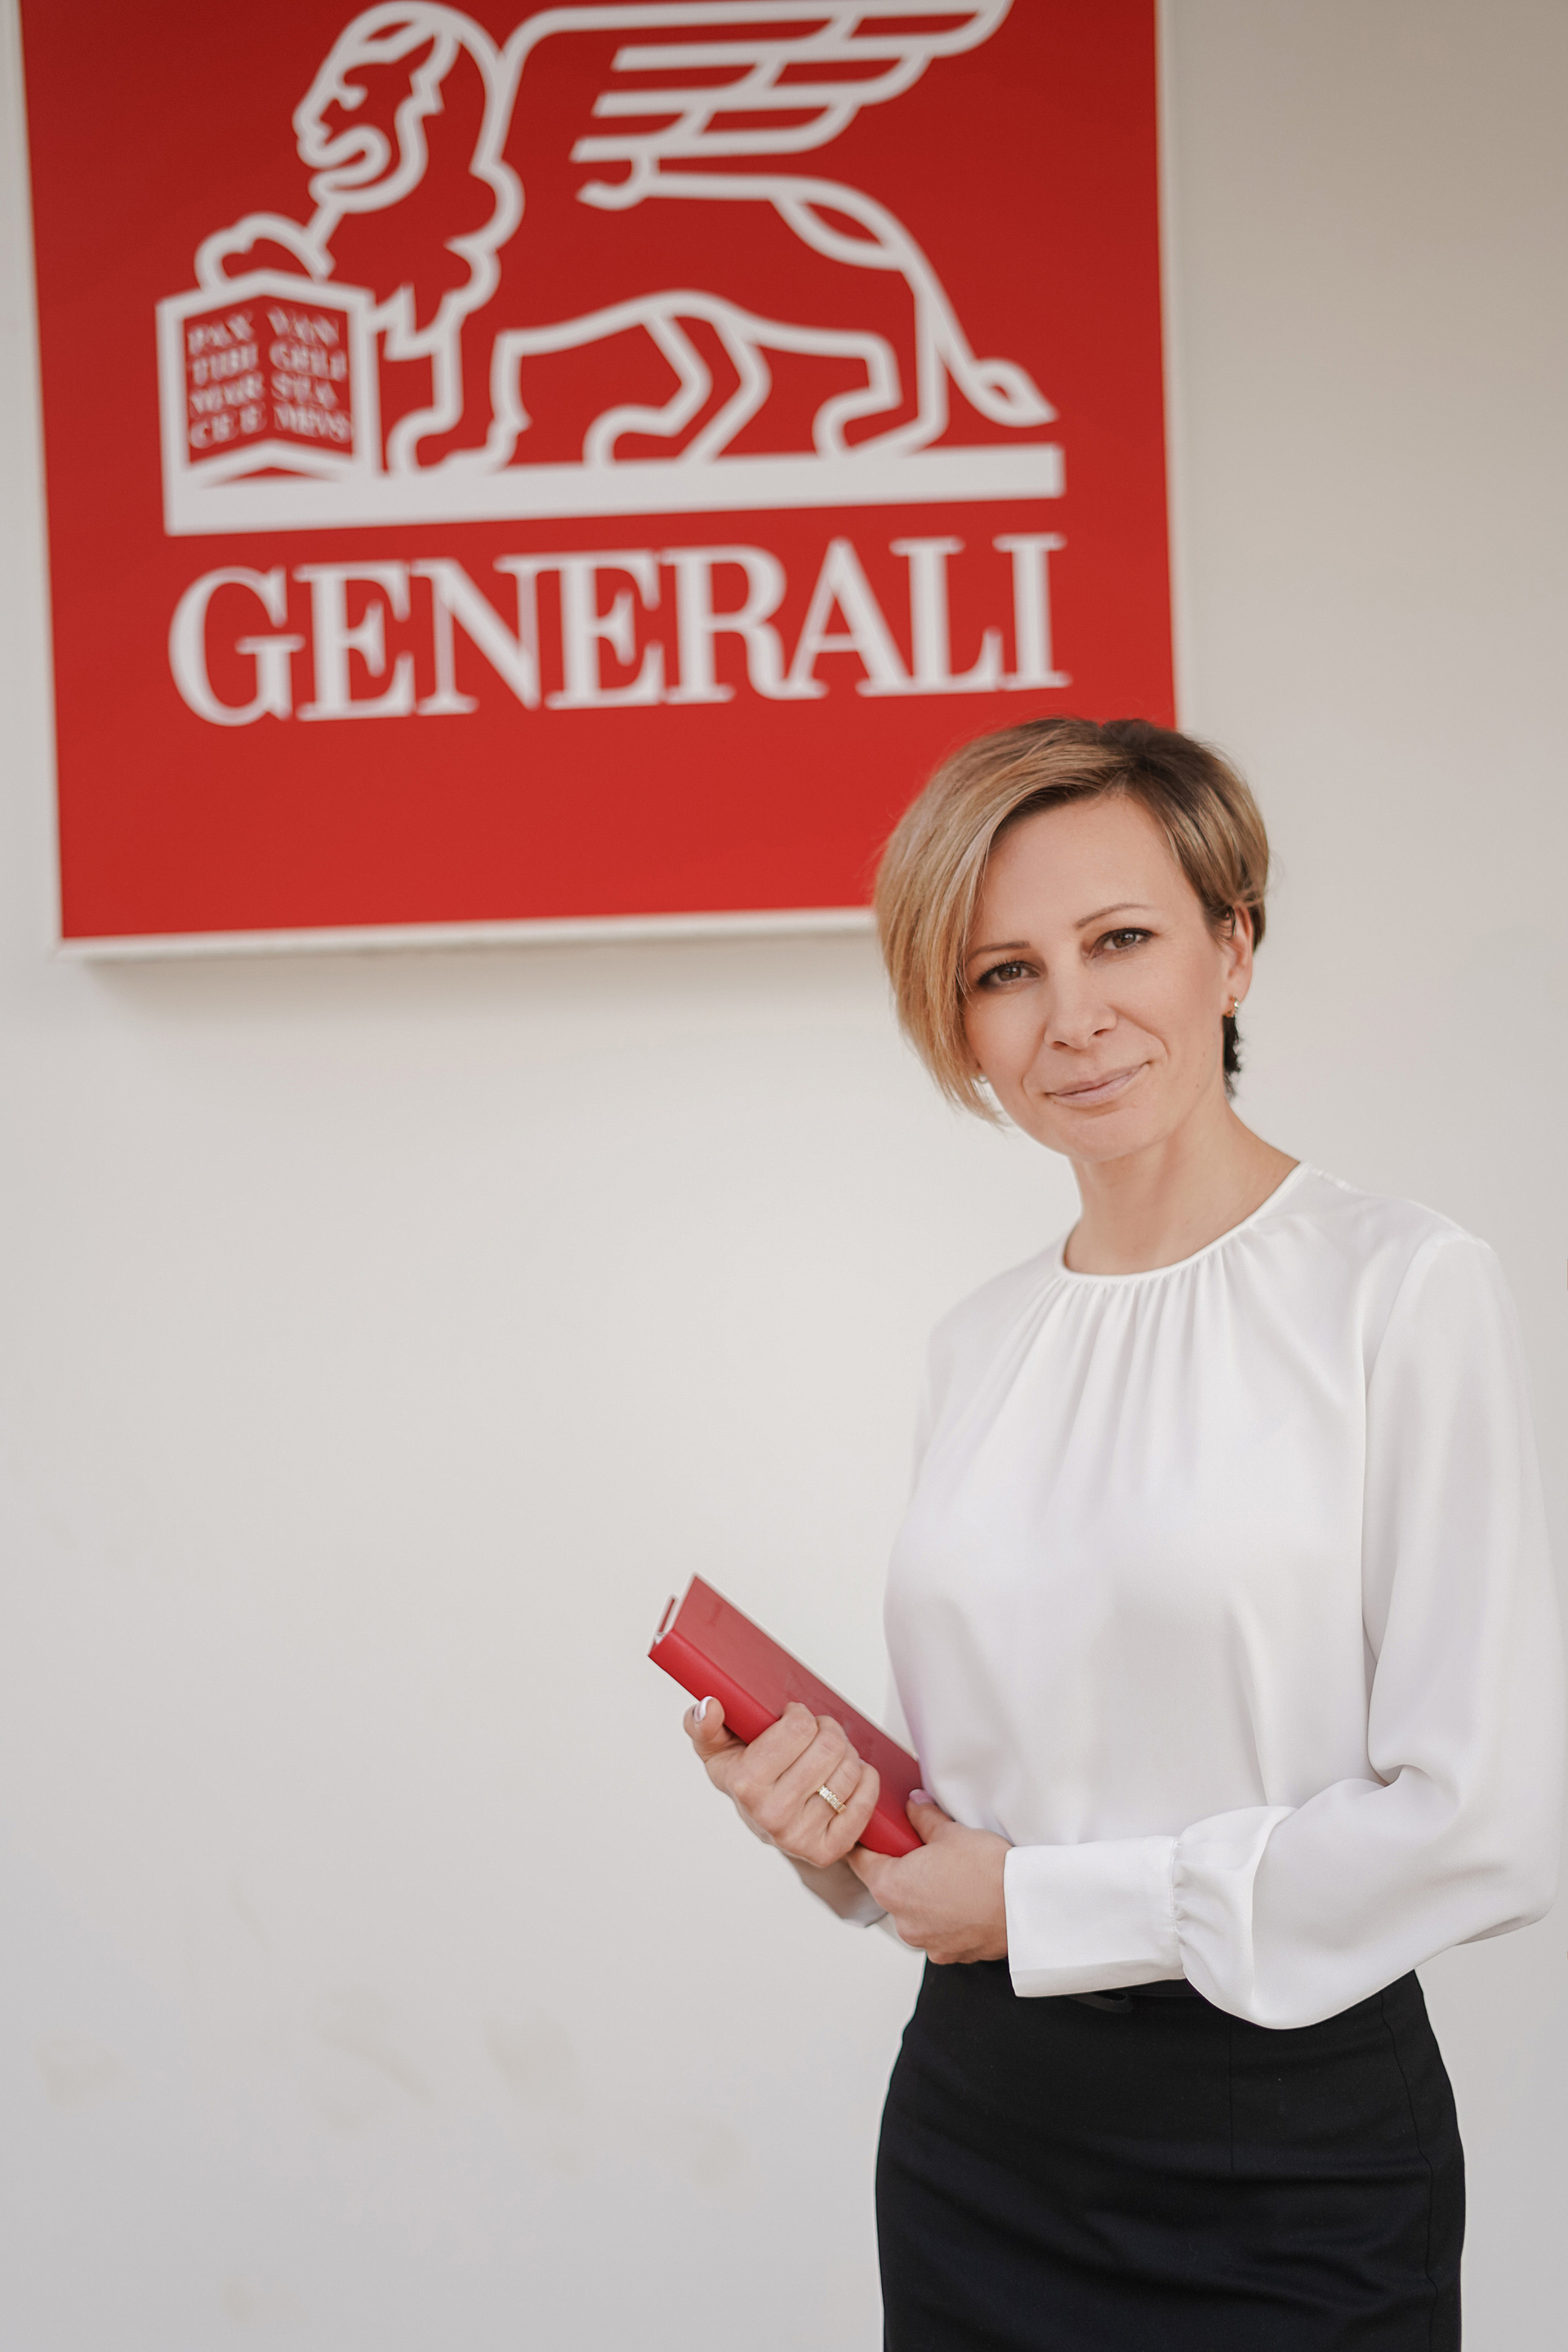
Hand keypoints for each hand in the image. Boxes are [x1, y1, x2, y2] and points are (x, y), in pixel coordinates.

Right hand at [684, 1697, 881, 1869]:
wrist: (760, 1822)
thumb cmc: (744, 1779)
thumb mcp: (717, 1748)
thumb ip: (703, 1723)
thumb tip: (710, 1705)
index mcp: (745, 1784)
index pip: (798, 1728)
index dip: (800, 1715)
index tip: (793, 1718)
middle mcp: (772, 1816)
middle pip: (828, 1747)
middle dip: (827, 1730)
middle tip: (818, 1733)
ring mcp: (800, 1837)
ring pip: (850, 1771)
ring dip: (846, 1753)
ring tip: (829, 1755)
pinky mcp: (826, 1851)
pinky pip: (865, 1803)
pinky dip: (866, 1781)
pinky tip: (849, 1774)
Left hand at [849, 1795, 1009, 1963]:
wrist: (1026, 1908)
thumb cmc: (988, 1871)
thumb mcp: (951, 1832)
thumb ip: (923, 1818)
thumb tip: (913, 1806)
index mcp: (892, 1887)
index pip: (861, 1861)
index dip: (866, 1845)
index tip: (871, 1836)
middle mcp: (903, 1921)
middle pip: (889, 1888)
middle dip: (902, 1869)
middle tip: (921, 1850)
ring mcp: (926, 1942)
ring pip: (914, 1912)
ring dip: (924, 1896)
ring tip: (950, 1876)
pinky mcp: (950, 1954)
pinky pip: (937, 1930)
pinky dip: (944, 1917)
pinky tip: (963, 1900)